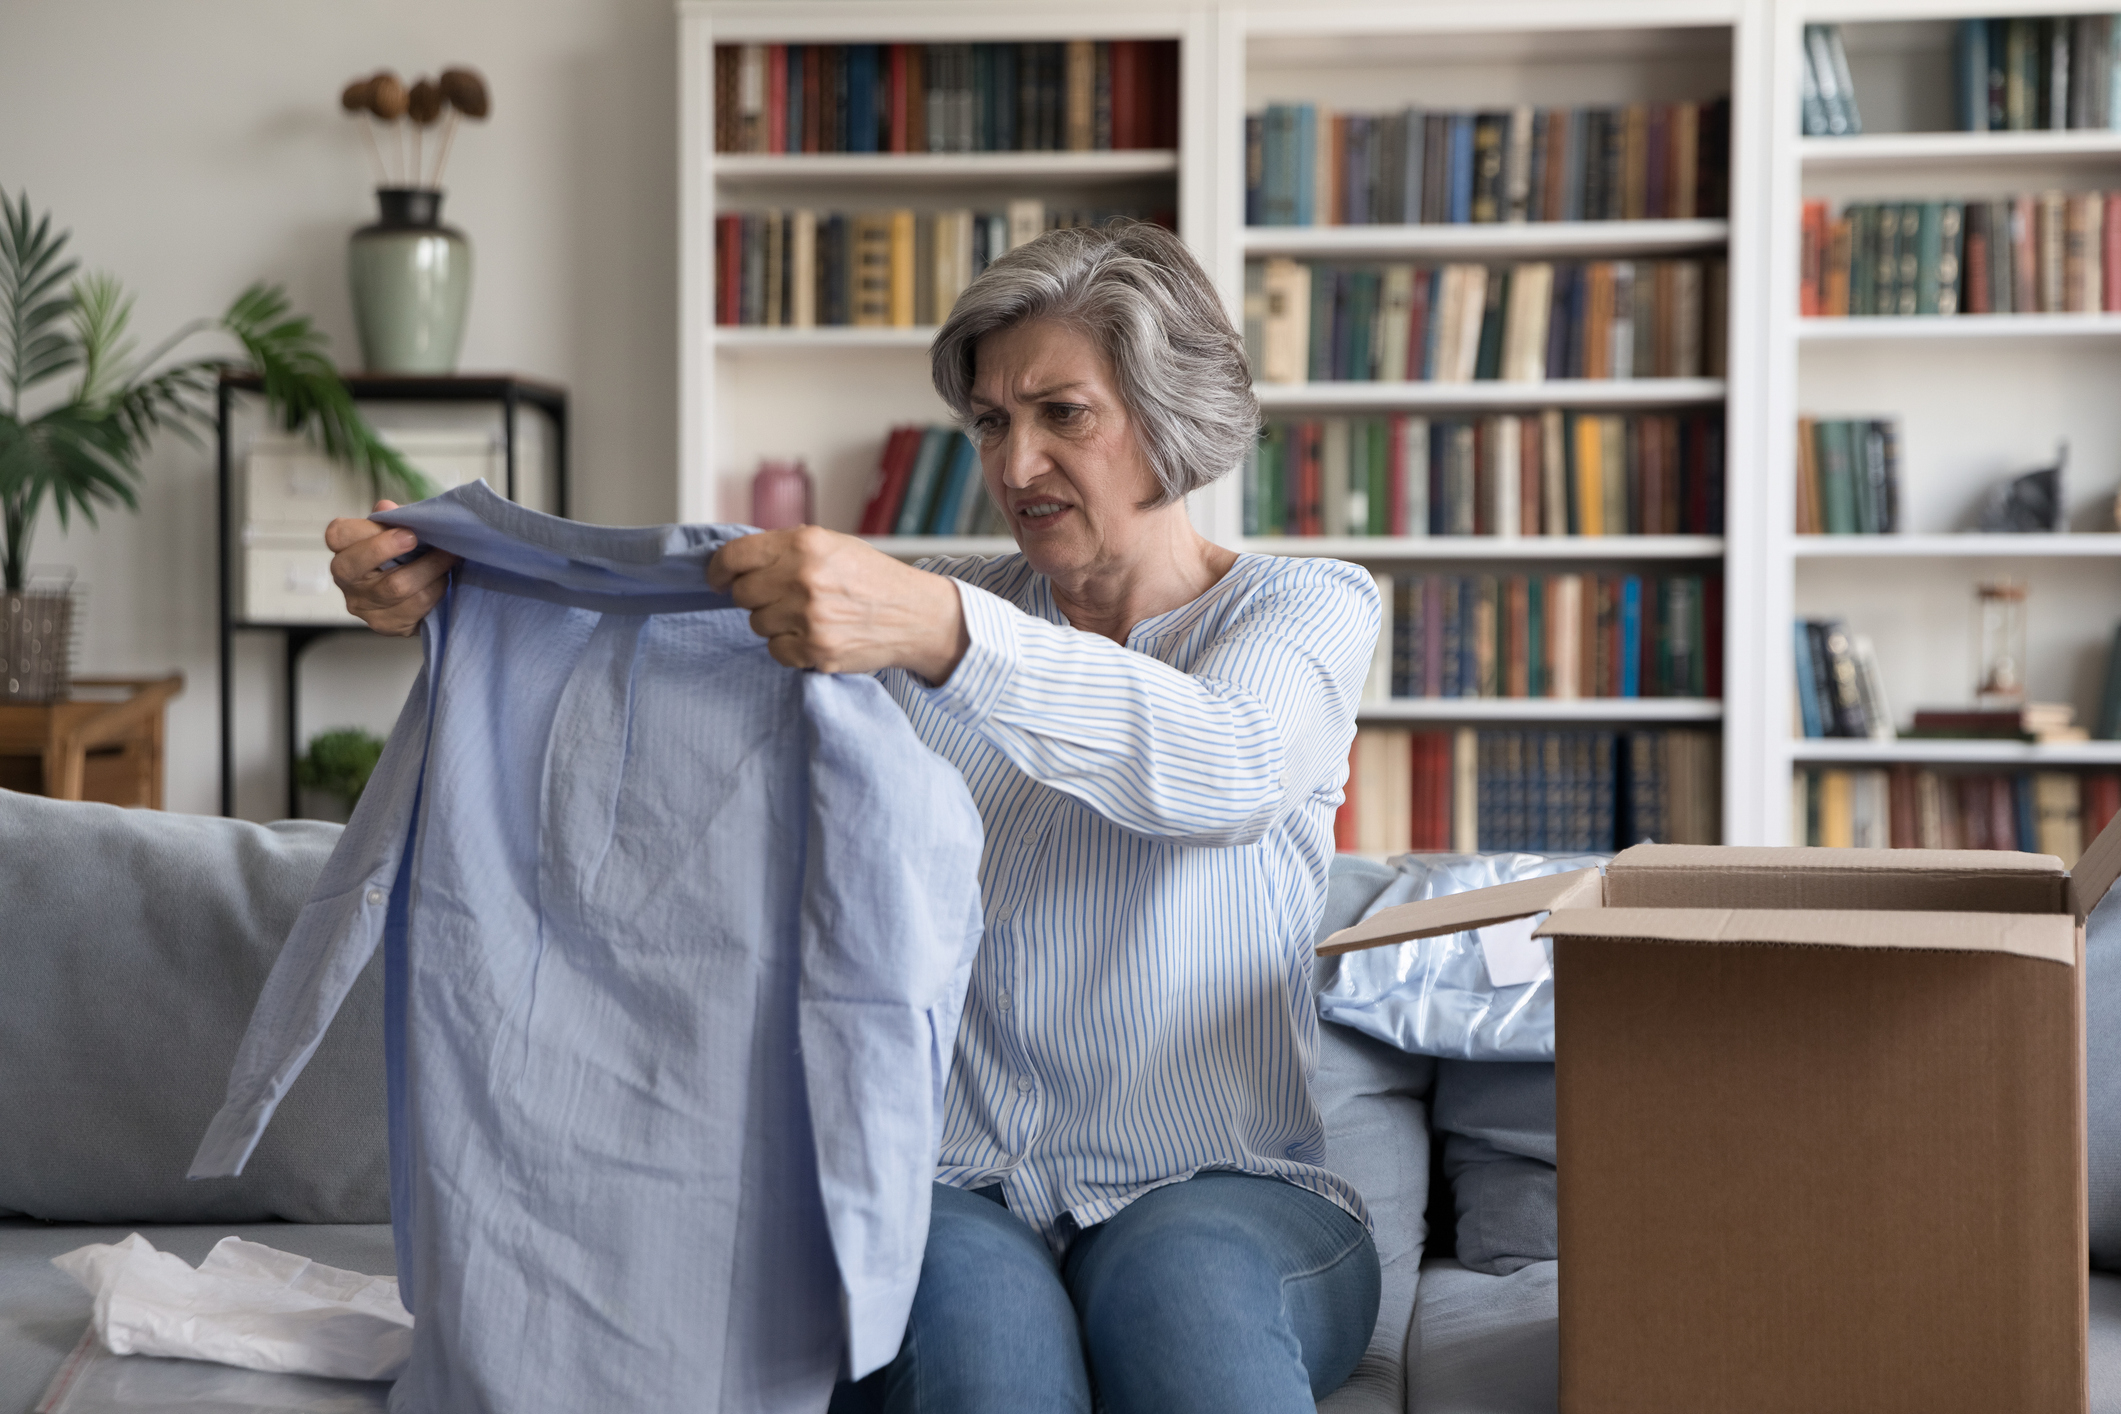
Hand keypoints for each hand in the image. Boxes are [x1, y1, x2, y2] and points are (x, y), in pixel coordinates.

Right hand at [326, 501, 462, 636]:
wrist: (422, 593)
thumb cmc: (406, 554)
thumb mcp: (400, 530)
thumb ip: (393, 519)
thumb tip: (386, 507)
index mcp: (344, 549)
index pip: (338, 535)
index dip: (365, 530)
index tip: (402, 528)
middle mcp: (346, 579)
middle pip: (352, 565)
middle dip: (387, 549)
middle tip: (417, 539)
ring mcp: (363, 605)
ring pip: (395, 587)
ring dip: (429, 569)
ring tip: (448, 557)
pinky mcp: (385, 624)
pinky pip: (414, 607)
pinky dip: (435, 590)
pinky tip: (444, 580)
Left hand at [705, 525, 967, 681]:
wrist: (916, 615)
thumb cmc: (872, 578)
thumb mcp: (832, 545)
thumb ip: (785, 550)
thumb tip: (734, 563)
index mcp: (805, 544)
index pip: (735, 557)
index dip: (718, 570)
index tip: (718, 579)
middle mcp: (804, 578)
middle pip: (742, 595)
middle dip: (754, 598)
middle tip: (779, 598)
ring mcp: (809, 617)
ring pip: (757, 624)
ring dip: (774, 623)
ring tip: (807, 616)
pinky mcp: (816, 651)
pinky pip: (776, 651)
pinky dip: (789, 647)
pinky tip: (814, 636)